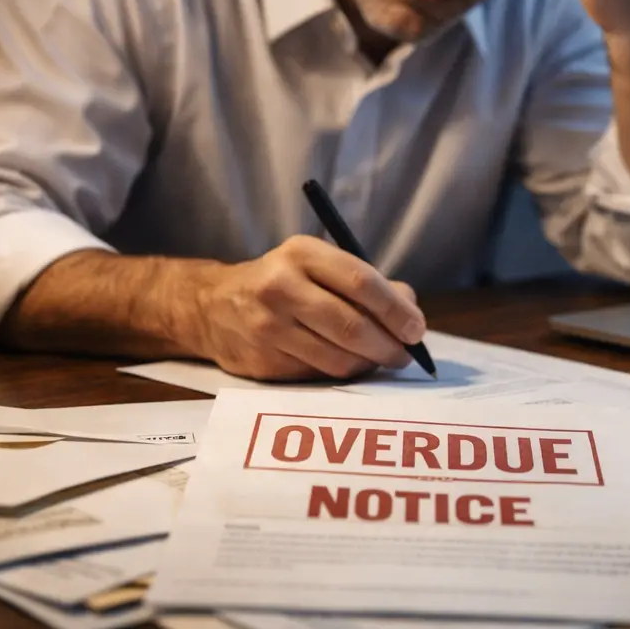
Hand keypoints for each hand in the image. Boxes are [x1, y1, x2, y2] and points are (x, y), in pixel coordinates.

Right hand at [188, 235, 425, 380]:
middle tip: (405, 355)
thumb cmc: (284, 282)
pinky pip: (316, 375)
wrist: (213, 306)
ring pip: (336, 357)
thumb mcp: (319, 265)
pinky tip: (346, 364)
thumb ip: (367, 282)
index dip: (395, 309)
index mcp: (302, 253)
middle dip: (388, 345)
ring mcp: (267, 326)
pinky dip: (341, 374)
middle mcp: (281, 286)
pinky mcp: (262, 361)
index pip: (360, 281)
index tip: (417, 329)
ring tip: (380, 360)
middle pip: (350, 325)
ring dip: (368, 364)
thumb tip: (410, 308)